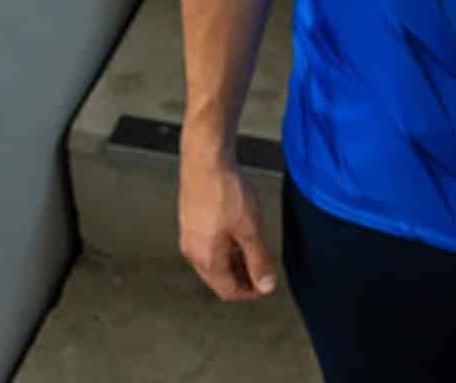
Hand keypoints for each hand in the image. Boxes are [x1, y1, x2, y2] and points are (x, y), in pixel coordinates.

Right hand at [178, 156, 278, 301]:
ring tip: (254, 256)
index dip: (250, 292)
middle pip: (218, 279)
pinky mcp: (190, 222)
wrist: (205, 162)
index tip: (266, 286)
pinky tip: (238, 236)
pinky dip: (225, 249)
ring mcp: (189, 236)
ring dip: (234, 264)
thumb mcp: (250, 230)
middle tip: (262, 274)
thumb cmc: (225, 193)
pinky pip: (208, 246)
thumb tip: (265, 285)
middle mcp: (193, 251)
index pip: (228, 291)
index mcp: (206, 259)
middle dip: (242, 280)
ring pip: (212, 262)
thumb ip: (259, 260)